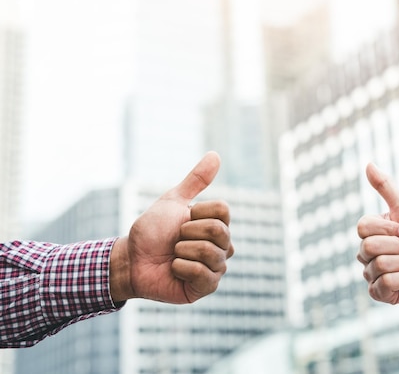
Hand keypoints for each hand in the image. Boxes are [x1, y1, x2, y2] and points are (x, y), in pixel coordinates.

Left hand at [110, 151, 233, 303]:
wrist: (131, 259)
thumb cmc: (152, 231)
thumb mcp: (173, 201)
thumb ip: (196, 180)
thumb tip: (215, 155)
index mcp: (218, 226)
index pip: (223, 211)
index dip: (197, 212)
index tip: (182, 219)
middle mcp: (223, 247)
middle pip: (218, 231)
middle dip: (186, 233)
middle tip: (174, 240)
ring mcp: (216, 268)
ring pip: (210, 252)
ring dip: (181, 251)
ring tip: (172, 255)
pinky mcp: (206, 287)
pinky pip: (203, 274)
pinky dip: (181, 268)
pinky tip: (173, 270)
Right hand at [356, 163, 398, 303]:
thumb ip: (385, 185)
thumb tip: (367, 163)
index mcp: (370, 234)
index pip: (362, 229)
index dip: (387, 228)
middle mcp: (367, 255)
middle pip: (368, 248)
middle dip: (396, 246)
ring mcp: (374, 275)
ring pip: (377, 267)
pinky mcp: (384, 295)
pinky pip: (381, 288)